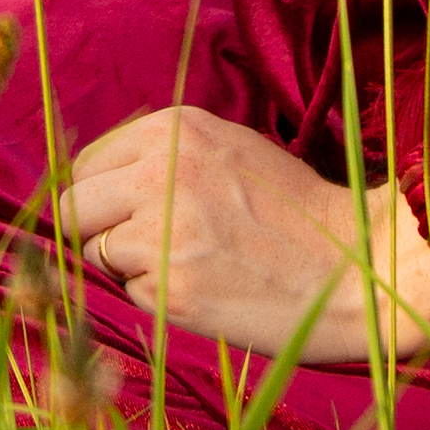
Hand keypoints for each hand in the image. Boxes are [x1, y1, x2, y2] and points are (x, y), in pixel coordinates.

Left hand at [57, 107, 429, 366]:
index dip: (102, 197)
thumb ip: (163, 156)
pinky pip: (129, 294)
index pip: (87, 164)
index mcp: (173, 130)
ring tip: (188, 266)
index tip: (128, 215)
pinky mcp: (170, 286)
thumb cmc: (293, 212)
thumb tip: (95, 181)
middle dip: (97, 232)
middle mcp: (160, 172)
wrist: (356, 267)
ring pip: (95, 255)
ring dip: (128, 269)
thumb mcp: (228, 150)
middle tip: (144, 249)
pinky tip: (203, 290)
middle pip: (74, 208)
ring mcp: (161, 231)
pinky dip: (155, 298)